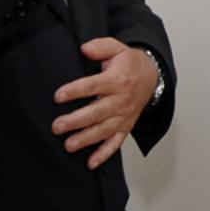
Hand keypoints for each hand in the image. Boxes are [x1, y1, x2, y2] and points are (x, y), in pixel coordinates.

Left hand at [51, 38, 156, 169]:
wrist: (152, 77)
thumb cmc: (130, 64)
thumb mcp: (117, 48)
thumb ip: (100, 47)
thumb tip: (84, 48)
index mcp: (117, 80)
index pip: (93, 86)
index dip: (75, 91)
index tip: (58, 96)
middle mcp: (121, 100)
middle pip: (97, 112)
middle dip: (76, 120)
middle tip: (57, 126)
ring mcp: (124, 116)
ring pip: (104, 130)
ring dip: (86, 139)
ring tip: (68, 145)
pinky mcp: (126, 127)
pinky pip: (116, 143)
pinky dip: (104, 154)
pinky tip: (91, 163)